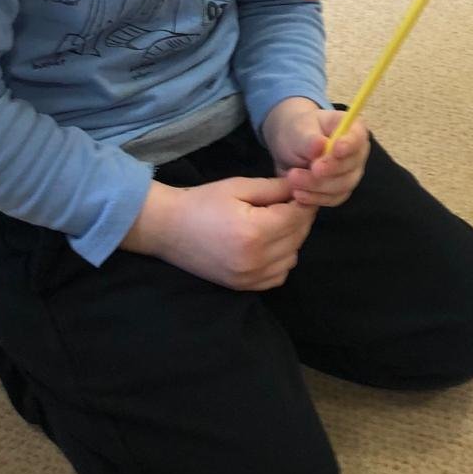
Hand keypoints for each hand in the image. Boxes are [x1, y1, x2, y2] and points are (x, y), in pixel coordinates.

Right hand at [121, 176, 313, 290]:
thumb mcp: (238, 186)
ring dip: (292, 239)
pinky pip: (279, 275)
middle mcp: (256, 260)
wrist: (168, 229)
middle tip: (292, 201)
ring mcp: (250, 278)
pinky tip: (269, 243)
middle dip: (300, 217)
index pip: (298, 216)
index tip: (303, 190)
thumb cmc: (202, 202)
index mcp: (254, 231)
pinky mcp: (244, 287)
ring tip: (277, 222)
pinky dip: (281, 259)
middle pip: (298, 237)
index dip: (304, 201)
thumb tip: (302, 186)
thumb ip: (273, 188)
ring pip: (292, 257)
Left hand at [262, 97, 369, 209]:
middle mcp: (356, 153)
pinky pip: (332, 199)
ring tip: (293, 179)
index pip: (358, 137)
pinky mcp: (339, 191)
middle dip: (330, 169)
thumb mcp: (299, 130)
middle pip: (351, 166)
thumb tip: (321, 146)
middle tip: (312, 169)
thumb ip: (309, 139)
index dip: (349, 144)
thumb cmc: (299, 132)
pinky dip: (315, 198)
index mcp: (352, 129)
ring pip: (342, 186)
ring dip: (317, 186)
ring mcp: (350, 174)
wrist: (290, 148)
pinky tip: (298, 193)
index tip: (335, 149)